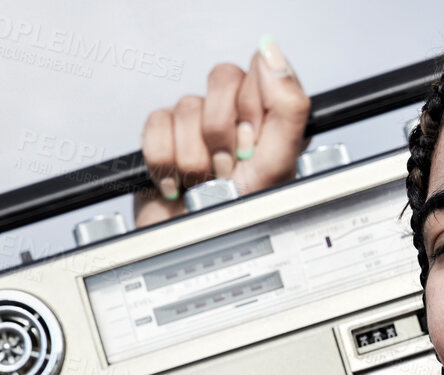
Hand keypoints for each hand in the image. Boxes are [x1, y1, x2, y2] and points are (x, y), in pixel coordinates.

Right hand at [132, 35, 310, 227]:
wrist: (194, 252)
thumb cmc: (240, 221)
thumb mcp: (277, 167)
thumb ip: (287, 107)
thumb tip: (272, 52)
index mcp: (270, 121)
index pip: (262, 70)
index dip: (254, 105)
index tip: (254, 143)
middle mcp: (236, 119)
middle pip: (223, 77)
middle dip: (222, 132)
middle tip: (229, 167)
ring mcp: (197, 128)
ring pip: (187, 104)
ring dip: (194, 155)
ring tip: (203, 184)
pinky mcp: (163, 139)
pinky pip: (156, 122)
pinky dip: (165, 159)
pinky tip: (178, 182)